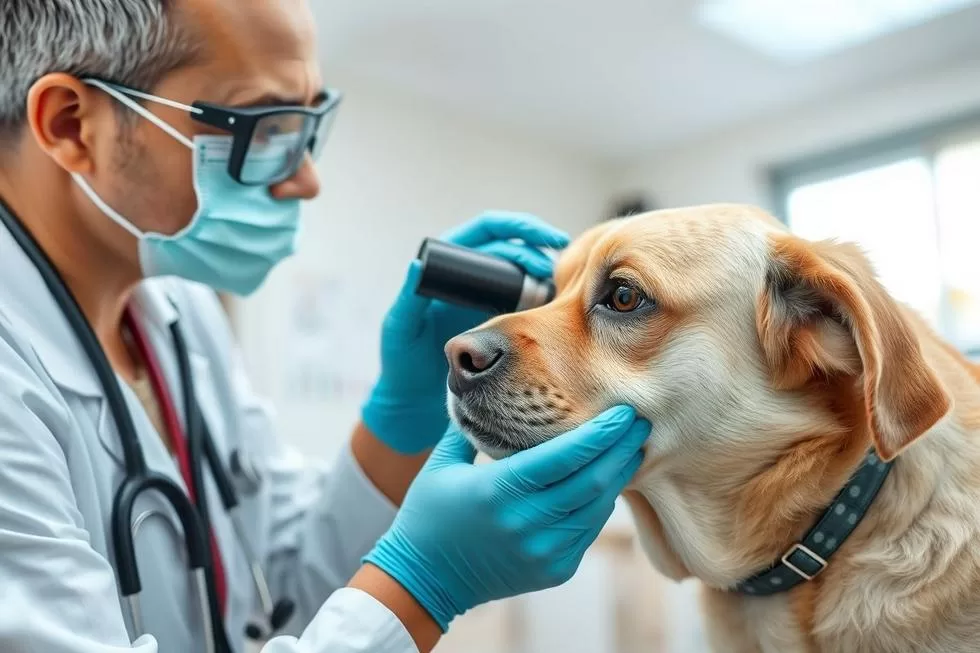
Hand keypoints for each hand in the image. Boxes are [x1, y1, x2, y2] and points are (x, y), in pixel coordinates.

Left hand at [362, 212, 568, 453]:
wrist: (417, 398)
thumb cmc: (401, 360)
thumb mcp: (401, 327)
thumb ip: (408, 297)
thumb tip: (417, 263)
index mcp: (446, 264)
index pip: (488, 230)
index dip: (518, 227)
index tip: (545, 238)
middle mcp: (469, 275)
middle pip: (512, 248)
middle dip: (537, 251)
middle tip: (554, 270)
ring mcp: (486, 297)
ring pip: (522, 273)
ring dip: (543, 276)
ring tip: (559, 289)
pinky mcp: (497, 320)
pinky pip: (524, 302)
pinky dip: (541, 301)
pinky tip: (555, 309)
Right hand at [363, 406, 650, 629]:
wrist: (424, 581)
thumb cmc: (429, 513)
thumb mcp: (441, 464)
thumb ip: (467, 424)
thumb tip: (478, 382)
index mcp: (498, 491)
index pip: (564, 458)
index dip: (599, 434)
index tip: (623, 412)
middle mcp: (526, 523)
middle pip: (591, 481)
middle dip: (621, 449)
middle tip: (640, 421)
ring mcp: (543, 551)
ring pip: (597, 508)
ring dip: (617, 475)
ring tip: (632, 447)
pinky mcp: (554, 570)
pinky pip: (589, 531)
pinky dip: (601, 503)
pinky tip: (608, 480)